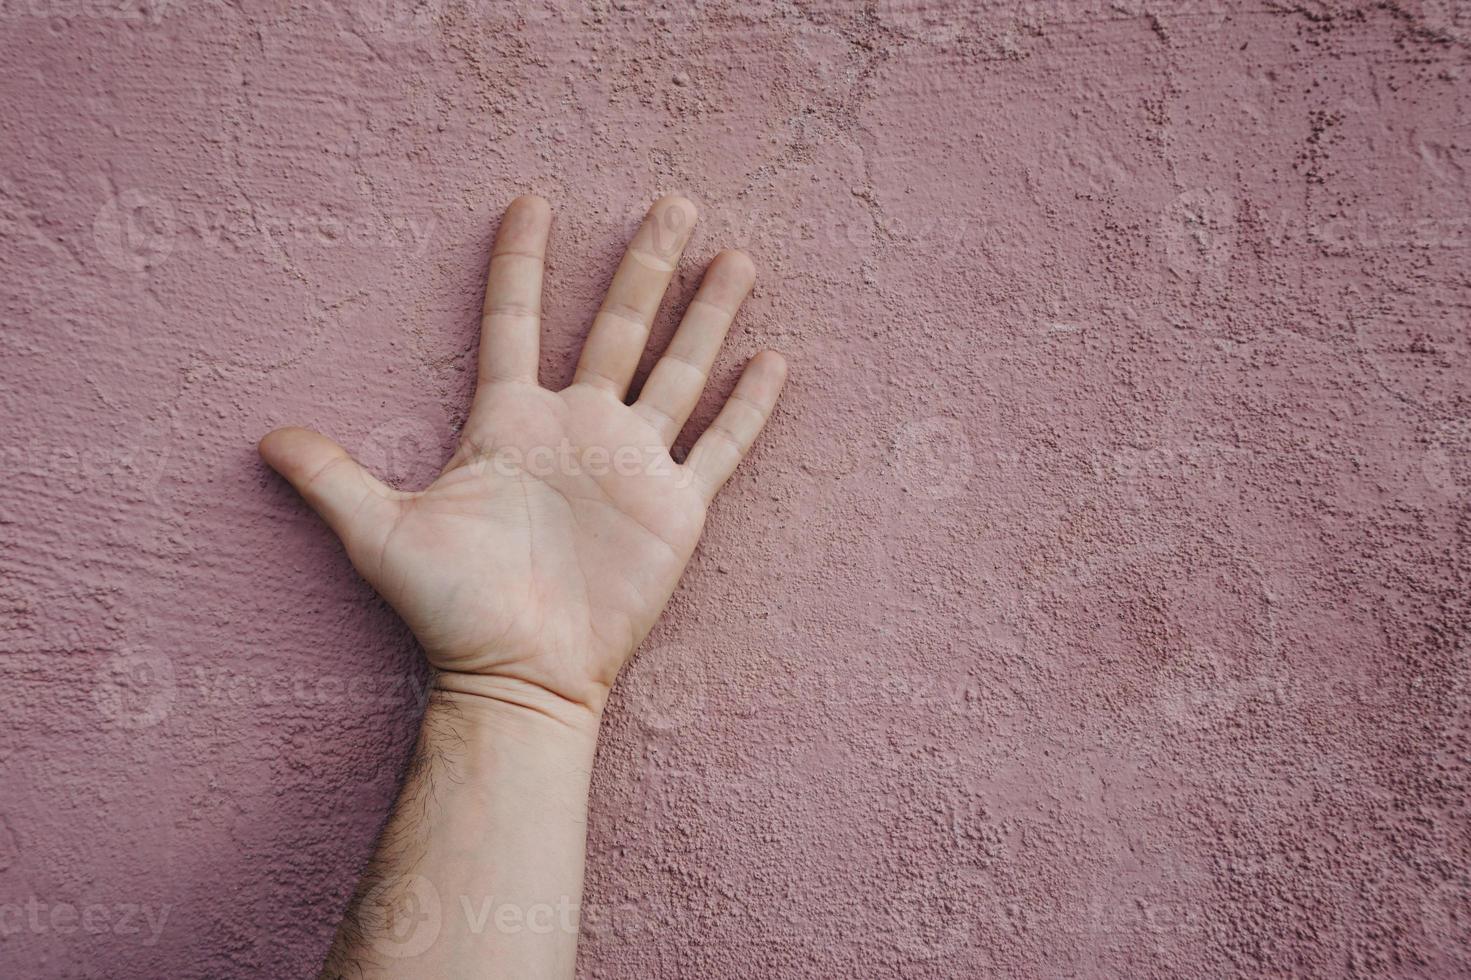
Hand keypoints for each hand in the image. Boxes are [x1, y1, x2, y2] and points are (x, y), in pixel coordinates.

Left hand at [259, 195, 785, 719]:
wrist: (519, 676)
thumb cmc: (451, 610)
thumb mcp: (381, 536)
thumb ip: (333, 479)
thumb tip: (263, 439)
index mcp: (511, 422)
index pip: (515, 321)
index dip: (521, 263)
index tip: (530, 200)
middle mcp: (579, 428)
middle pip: (618, 325)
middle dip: (645, 264)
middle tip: (674, 202)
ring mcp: (633, 464)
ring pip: (679, 370)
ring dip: (706, 316)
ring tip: (735, 259)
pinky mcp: (676, 507)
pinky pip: (719, 445)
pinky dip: (746, 405)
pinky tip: (771, 360)